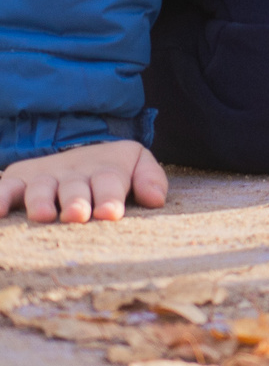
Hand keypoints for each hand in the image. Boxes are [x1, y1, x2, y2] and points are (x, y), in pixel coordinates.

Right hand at [1, 140, 166, 223]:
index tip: (110, 213)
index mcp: (105, 170)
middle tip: (77, 216)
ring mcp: (45, 177)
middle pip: (75, 187)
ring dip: (41, 201)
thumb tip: (156, 200)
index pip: (110, 182)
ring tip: (44, 215)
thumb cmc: (112, 169)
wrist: (81, 150)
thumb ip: (151, 180)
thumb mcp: (137, 164)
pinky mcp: (19, 180)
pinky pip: (5, 187)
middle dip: (76, 201)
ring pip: (41, 188)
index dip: (110, 198)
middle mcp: (73, 173)